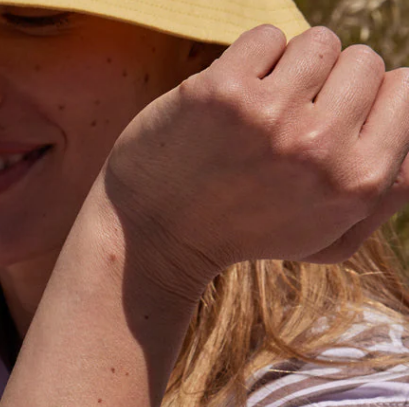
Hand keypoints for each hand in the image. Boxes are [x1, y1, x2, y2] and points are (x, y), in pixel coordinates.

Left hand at [104, 25, 408, 298]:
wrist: (154, 234)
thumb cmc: (247, 231)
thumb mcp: (331, 238)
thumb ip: (390, 191)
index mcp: (359, 182)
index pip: (404, 86)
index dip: (368, 98)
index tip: (330, 123)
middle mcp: (320, 147)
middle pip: (362, 60)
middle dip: (328, 84)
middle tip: (286, 125)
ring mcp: (270, 115)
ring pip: (318, 42)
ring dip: (290, 69)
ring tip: (258, 113)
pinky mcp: (221, 91)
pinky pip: (267, 37)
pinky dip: (250, 60)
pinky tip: (228, 103)